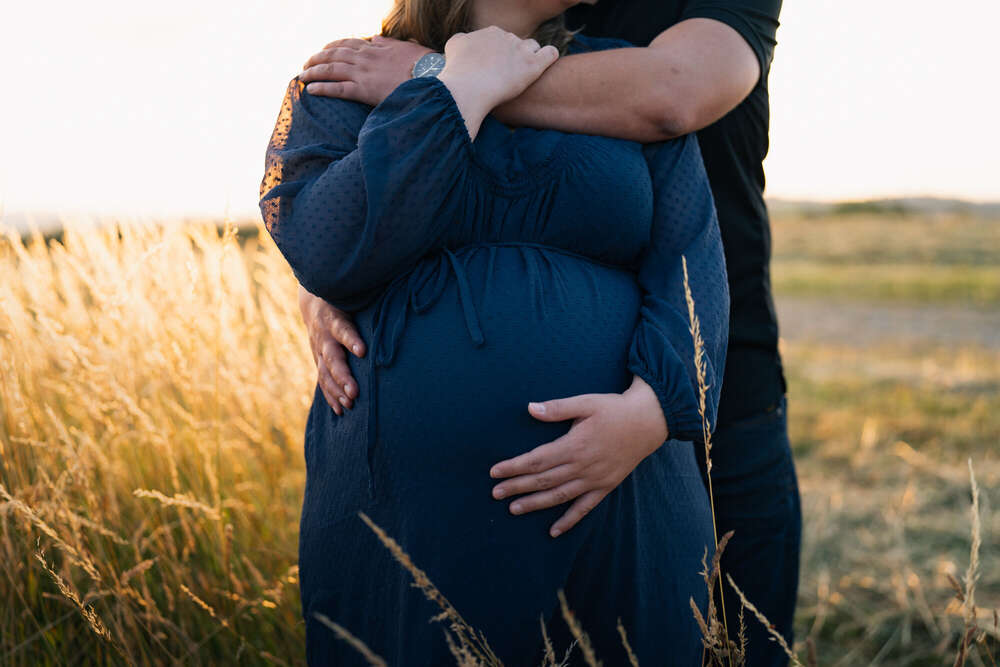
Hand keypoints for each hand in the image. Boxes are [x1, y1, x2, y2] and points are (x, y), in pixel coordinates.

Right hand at [298, 284, 365, 415]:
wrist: (314, 305)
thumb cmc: (344, 301)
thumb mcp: (352, 299)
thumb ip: (372, 303)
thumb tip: (398, 301)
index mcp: (334, 319)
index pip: (343, 329)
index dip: (351, 340)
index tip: (362, 351)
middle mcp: (324, 337)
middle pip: (332, 359)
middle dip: (343, 377)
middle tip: (354, 393)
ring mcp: (319, 351)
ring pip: (325, 373)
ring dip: (337, 391)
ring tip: (349, 405)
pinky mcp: (319, 362)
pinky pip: (323, 381)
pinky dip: (330, 397)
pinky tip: (340, 410)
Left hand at [300, 36, 431, 105]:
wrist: (430, 77)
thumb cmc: (423, 64)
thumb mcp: (405, 47)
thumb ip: (387, 43)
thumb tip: (375, 38)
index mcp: (374, 48)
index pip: (346, 44)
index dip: (331, 46)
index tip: (322, 51)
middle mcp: (364, 58)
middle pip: (333, 55)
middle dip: (316, 59)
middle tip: (306, 65)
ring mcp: (363, 73)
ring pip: (330, 70)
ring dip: (313, 72)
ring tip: (302, 77)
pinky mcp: (364, 90)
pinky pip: (338, 89)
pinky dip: (322, 89)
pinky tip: (311, 91)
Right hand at [438, 26, 559, 113]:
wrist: (466, 89)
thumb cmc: (457, 72)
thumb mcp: (453, 46)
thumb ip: (464, 41)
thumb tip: (467, 42)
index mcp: (490, 33)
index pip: (500, 39)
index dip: (499, 54)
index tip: (494, 68)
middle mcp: (507, 37)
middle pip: (517, 43)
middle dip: (513, 56)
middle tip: (506, 75)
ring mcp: (521, 50)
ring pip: (533, 47)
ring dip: (530, 56)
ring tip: (523, 73)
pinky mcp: (532, 66)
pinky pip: (550, 54)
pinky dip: (549, 57)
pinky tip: (544, 65)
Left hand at [490, 375, 668, 537]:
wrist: (648, 422)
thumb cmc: (614, 409)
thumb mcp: (586, 402)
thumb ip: (557, 408)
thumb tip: (530, 408)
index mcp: (575, 445)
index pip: (537, 460)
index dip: (514, 467)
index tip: (495, 472)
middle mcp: (583, 466)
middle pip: (544, 480)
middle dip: (517, 487)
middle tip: (495, 493)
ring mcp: (595, 479)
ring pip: (560, 496)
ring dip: (535, 504)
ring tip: (514, 509)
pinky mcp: (606, 487)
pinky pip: (585, 508)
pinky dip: (569, 521)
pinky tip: (554, 531)